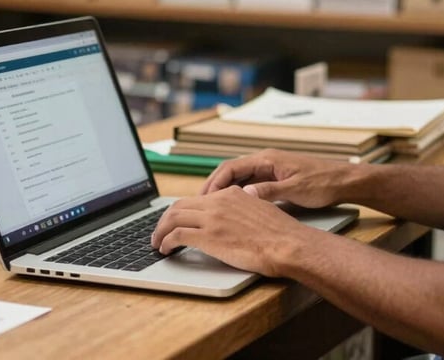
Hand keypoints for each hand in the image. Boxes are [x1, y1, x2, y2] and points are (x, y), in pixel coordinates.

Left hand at [151, 185, 313, 275]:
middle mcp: (219, 202)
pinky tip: (165, 249)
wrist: (286, 243)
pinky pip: (178, 235)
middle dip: (165, 219)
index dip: (183, 210)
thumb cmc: (280, 233)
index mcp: (231, 194)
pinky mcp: (209, 236)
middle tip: (160, 231)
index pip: (198, 198)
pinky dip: (166, 241)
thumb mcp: (260, 210)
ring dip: (161, 230)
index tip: (178, 220)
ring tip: (157, 242)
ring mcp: (212, 218)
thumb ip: (243, 209)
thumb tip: (234, 219)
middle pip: (180, 205)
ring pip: (174, 217)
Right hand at [201, 148, 355, 207]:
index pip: (231, 167)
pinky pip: (250, 184)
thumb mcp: (296, 189)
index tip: (202, 199)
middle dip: (213, 187)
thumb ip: (270, 191)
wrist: (345, 181)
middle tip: (198, 206)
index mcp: (268, 159)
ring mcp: (270, 169)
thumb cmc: (323, 183)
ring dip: (224, 192)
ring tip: (210, 210)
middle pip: (231, 171)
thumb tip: (244, 195)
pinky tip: (232, 208)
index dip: (214, 183)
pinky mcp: (276, 178)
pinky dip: (238, 194)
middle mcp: (266, 161)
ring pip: (239, 178)